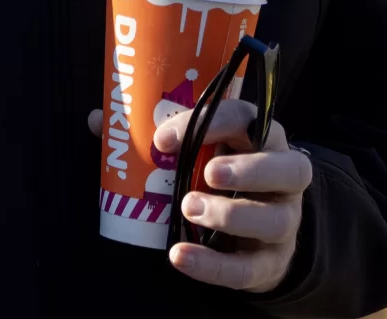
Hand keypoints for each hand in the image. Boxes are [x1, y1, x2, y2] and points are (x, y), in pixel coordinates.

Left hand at [86, 101, 311, 291]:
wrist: (252, 236)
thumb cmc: (217, 179)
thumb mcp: (193, 152)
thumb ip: (149, 135)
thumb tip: (97, 120)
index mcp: (261, 139)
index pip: (246, 119)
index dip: (211, 123)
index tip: (163, 139)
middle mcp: (284, 177)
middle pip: (289, 168)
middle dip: (248, 170)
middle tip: (209, 173)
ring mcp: (284, 221)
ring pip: (275, 219)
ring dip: (231, 215)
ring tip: (188, 210)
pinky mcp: (272, 262)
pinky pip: (249, 268)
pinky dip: (213, 266)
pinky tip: (181, 256)